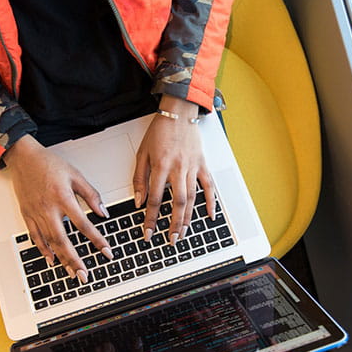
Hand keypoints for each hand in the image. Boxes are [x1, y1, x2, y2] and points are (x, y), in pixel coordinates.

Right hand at [4, 135, 112, 281]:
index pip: (84, 224)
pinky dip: (43, 250)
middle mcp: (48, 208)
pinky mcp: (27, 215)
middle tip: (84, 275)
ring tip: (71, 272)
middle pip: (63, 240)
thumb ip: (91, 194)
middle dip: (75, 260)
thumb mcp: (76, 175)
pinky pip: (35, 237)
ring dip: (61, 259)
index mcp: (63, 197)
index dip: (96, 239)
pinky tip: (51, 259)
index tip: (106, 251)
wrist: (23, 157)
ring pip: (49, 242)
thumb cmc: (48, 164)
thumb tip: (103, 212)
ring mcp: (36, 213)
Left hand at [133, 96, 216, 244]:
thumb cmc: (159, 131)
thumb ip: (140, 179)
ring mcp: (193, 167)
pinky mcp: (203, 165)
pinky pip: (209, 186)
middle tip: (171, 239)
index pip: (155, 199)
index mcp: (161, 166)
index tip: (148, 232)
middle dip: (174, 224)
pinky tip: (210, 216)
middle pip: (178, 203)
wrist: (179, 112)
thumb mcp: (142, 153)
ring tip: (184, 233)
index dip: (151, 219)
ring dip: (189, 218)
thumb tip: (139, 201)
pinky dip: (211, 202)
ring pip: (193, 198)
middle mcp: (179, 168)